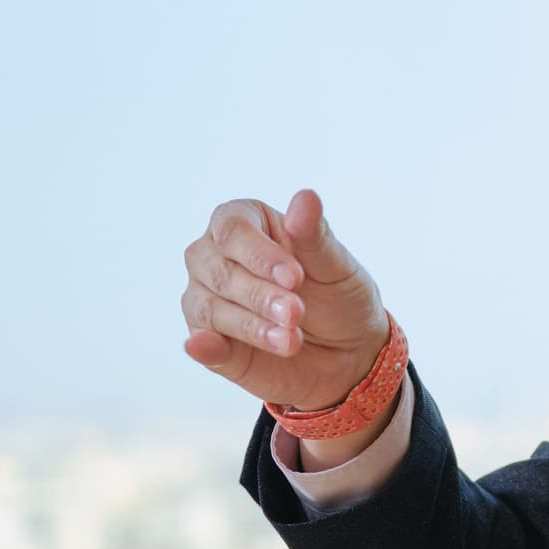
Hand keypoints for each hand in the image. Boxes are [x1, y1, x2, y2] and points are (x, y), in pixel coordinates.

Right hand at [180, 189, 389, 410]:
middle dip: (259, 294)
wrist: (348, 351)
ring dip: (251, 325)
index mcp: (247, 224)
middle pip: (217, 269)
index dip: (259, 254)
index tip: (295, 278)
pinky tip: (211, 348)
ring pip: (208, 307)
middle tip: (296, 313)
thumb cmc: (338, 296)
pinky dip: (205, 346)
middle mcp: (216, 258)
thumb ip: (315, 234)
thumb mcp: (337, 265)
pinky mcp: (210, 342)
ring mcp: (208, 299)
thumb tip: (306, 197)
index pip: (232, 229)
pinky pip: (200, 343)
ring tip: (291, 339)